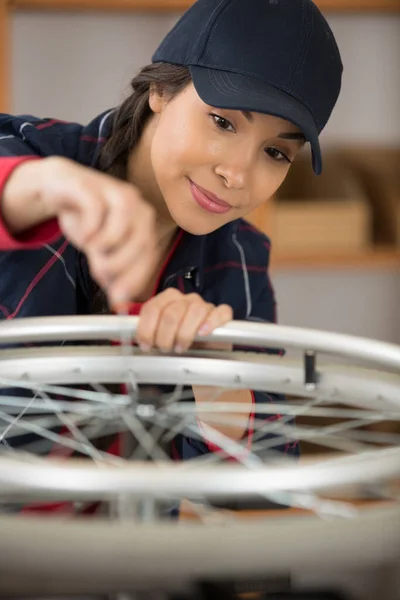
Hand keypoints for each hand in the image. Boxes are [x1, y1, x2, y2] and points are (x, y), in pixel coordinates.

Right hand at [7, 157, 158, 305]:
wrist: (62, 188)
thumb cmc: (87, 220)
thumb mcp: (101, 250)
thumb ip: (112, 272)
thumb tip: (119, 302)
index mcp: (144, 222)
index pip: (149, 254)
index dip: (135, 278)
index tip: (120, 297)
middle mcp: (136, 205)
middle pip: (140, 241)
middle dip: (120, 265)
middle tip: (101, 274)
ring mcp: (115, 191)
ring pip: (122, 223)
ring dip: (107, 245)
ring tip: (92, 251)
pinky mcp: (90, 186)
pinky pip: (95, 207)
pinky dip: (90, 227)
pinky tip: (84, 237)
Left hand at [136, 288, 232, 352]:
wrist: (203, 354)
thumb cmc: (178, 344)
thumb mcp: (158, 337)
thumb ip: (144, 331)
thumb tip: (121, 330)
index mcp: (167, 300)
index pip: (152, 308)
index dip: (146, 328)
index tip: (145, 345)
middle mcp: (186, 299)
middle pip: (172, 311)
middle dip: (164, 335)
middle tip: (164, 349)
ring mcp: (205, 305)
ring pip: (195, 310)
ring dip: (184, 333)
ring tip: (180, 347)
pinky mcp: (222, 315)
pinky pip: (221, 312)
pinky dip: (212, 322)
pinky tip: (203, 333)